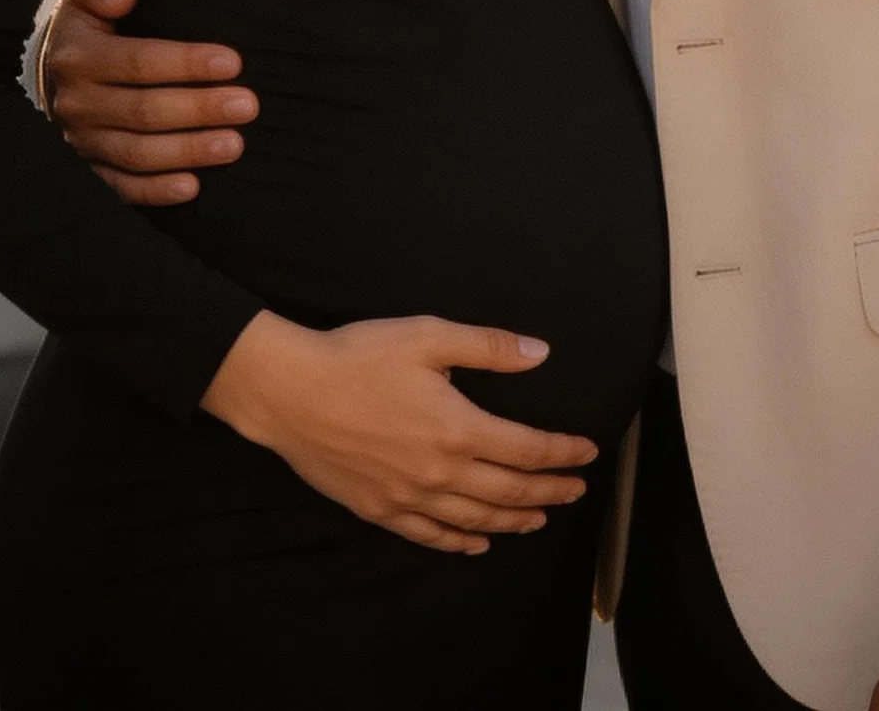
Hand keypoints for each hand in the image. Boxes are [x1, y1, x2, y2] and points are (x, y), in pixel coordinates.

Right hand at [44, 0, 256, 204]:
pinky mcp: (90, 169)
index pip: (138, 61)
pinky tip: (193, 188)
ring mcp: (82, 141)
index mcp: (79, 57)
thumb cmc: (91, 24)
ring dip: (188, 152)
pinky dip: (156, 191)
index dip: (186, 64)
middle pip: (144, 111)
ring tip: (235, 144)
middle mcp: (77, 103)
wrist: (56, 69)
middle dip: (200, 109)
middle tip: (247, 105)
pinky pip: (122, 187)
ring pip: (138, 153)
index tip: (233, 62)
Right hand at [203, 310, 597, 553]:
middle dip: (549, 492)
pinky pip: (430, 536)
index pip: (527, 449)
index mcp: (459, 428)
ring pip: (475, 521)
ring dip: (513, 522)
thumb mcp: (427, 335)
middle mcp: (440, 473)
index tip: (587, 452)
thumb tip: (540, 353)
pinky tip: (476, 544)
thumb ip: (487, 347)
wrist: (291, 392)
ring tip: (538, 519)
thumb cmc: (360, 356)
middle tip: (576, 491)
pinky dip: (460, 543)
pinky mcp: (380, 511)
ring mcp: (409, 498)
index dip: (562, 453)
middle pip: (509, 492)